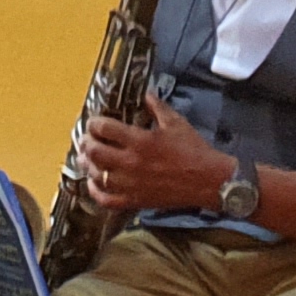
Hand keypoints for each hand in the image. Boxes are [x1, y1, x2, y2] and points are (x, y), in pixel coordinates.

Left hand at [79, 94, 238, 215]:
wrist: (209, 181)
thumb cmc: (193, 150)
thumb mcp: (176, 122)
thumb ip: (157, 107)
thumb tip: (145, 94)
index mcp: (140, 141)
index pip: (105, 128)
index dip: (94, 123)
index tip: (93, 122)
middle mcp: (131, 163)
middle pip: (95, 152)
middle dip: (86, 143)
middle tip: (86, 139)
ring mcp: (131, 185)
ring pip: (97, 175)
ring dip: (87, 164)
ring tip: (86, 158)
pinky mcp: (135, 201)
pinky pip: (106, 200)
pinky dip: (95, 192)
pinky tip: (93, 183)